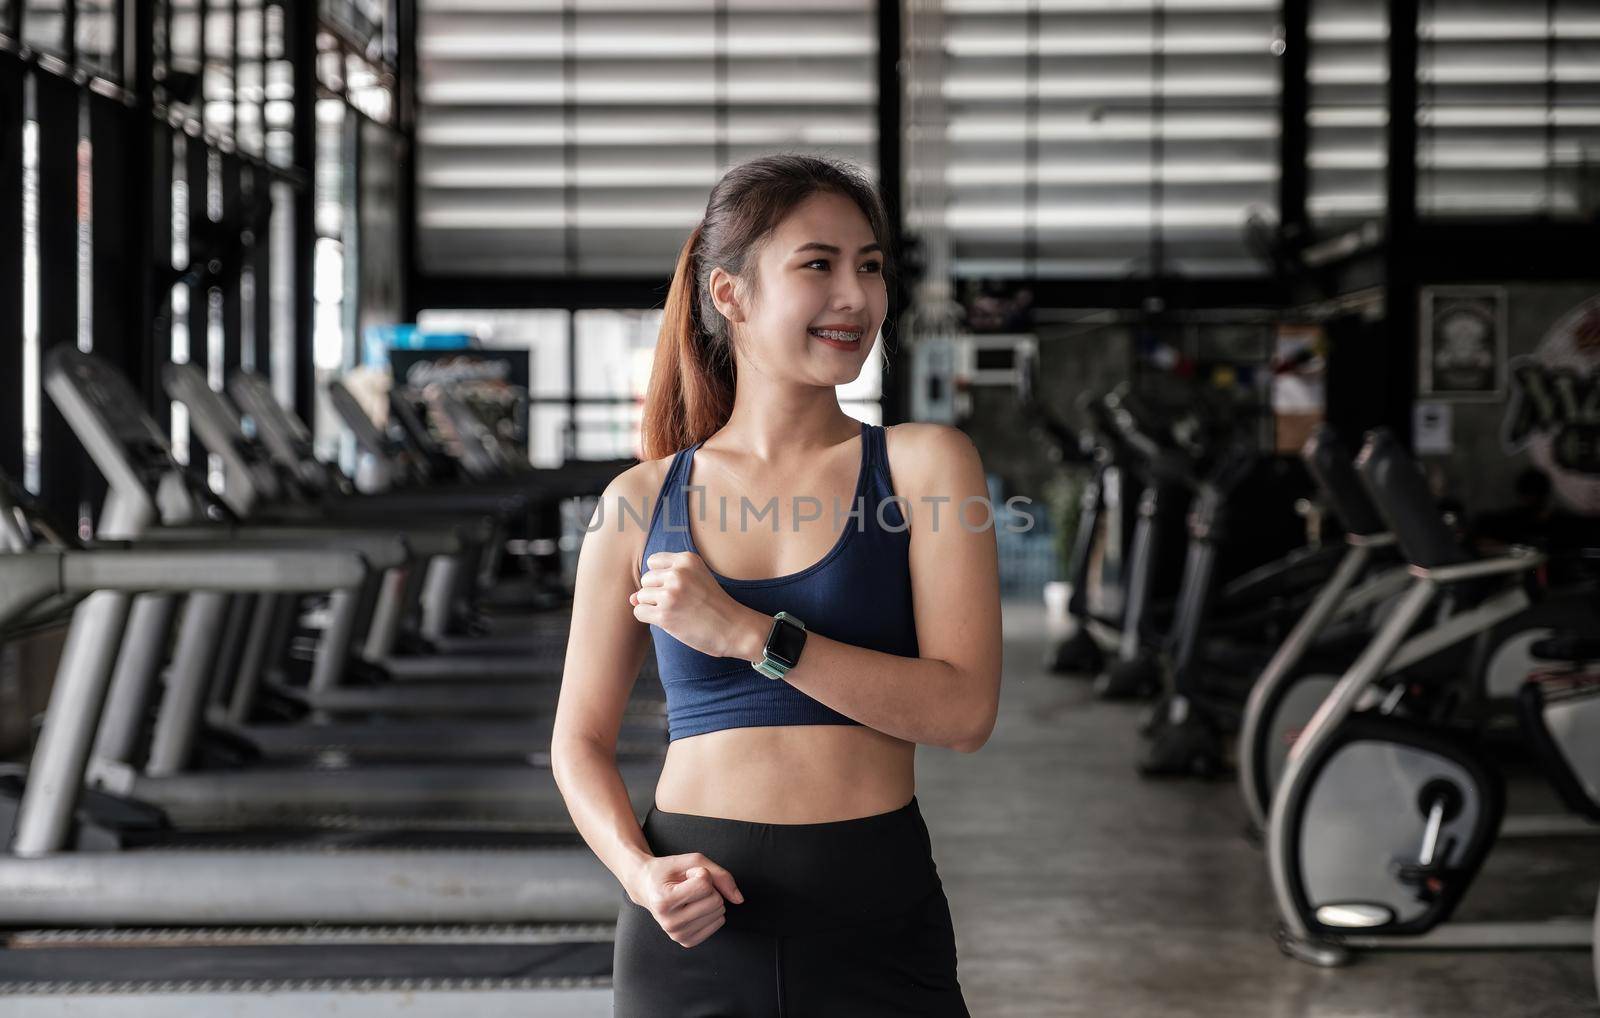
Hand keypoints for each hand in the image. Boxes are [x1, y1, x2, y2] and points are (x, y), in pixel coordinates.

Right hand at [627, 853, 745, 948]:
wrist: (646, 886)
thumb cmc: (669, 871)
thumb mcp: (692, 862)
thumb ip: (720, 875)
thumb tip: (739, 899)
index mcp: (663, 901)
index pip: (704, 884)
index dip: (701, 873)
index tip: (685, 874)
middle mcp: (668, 922)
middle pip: (715, 900)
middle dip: (708, 887)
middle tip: (687, 885)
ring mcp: (676, 935)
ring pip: (718, 912)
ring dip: (709, 899)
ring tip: (689, 895)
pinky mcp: (686, 941)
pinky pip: (718, 923)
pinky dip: (711, 911)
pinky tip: (693, 907)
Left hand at [631, 551, 764, 659]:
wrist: (735, 628)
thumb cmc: (716, 606)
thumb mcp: (696, 582)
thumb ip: (663, 583)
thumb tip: (631, 598)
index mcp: (687, 559)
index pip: (653, 562)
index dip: (661, 578)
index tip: (679, 589)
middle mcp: (677, 573)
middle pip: (646, 580)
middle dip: (656, 593)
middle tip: (681, 604)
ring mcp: (670, 593)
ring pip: (641, 596)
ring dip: (653, 606)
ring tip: (677, 612)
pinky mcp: (664, 614)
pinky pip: (639, 612)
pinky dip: (649, 618)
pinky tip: (669, 622)